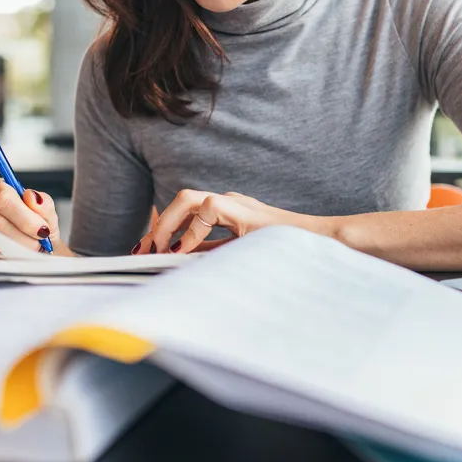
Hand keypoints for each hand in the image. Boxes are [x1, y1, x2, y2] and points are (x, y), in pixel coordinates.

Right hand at [0, 179, 72, 256]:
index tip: (42, 229)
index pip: (3, 197)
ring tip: (31, 249)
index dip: (24, 216)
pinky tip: (18, 254)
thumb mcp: (47, 214)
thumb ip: (43, 204)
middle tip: (38, 243)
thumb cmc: (38, 226)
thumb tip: (31, 196)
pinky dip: (7, 257)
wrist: (35, 246)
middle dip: (23, 236)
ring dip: (16, 249)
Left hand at [133, 190, 299, 254]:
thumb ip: (212, 254)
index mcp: (227, 213)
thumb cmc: (282, 252)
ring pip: (188, 198)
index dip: (163, 231)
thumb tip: (179, 263)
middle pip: (182, 202)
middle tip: (143, 252)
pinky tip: (185, 251)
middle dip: (158, 225)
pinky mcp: (242, 209)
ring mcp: (236, 203)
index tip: (145, 251)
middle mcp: (228, 203)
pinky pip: (207, 210)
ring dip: (168, 223)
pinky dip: (192, 232)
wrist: (319, 245)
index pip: (186, 215)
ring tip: (158, 249)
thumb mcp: (238, 254)